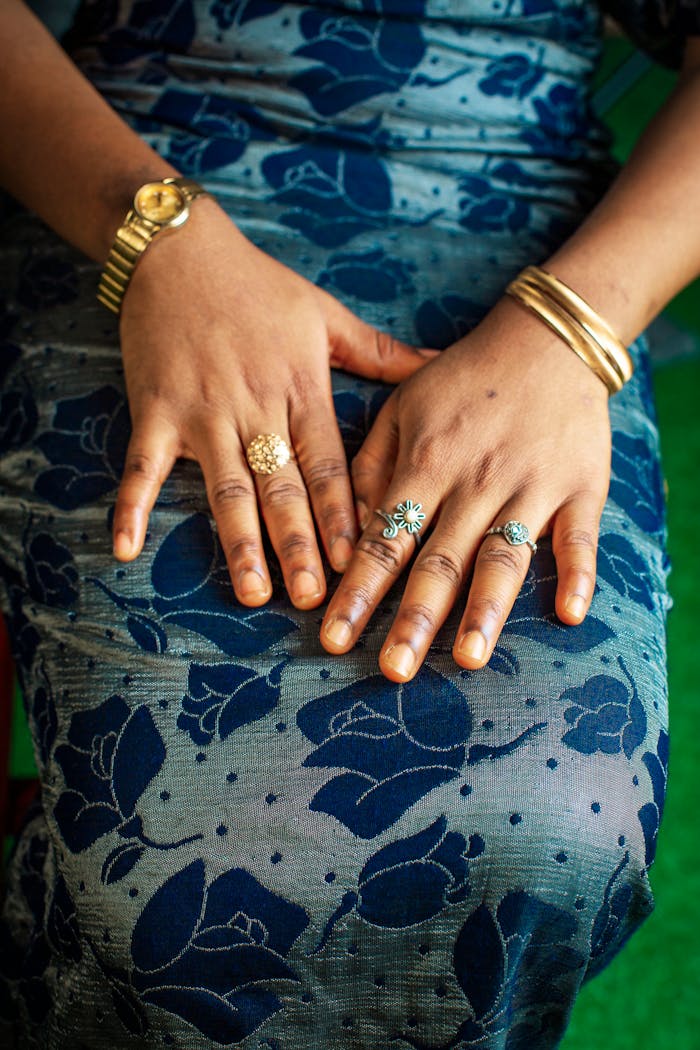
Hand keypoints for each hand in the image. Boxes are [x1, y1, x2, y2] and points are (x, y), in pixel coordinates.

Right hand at [111, 199, 434, 608]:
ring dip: (239, 542)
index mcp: (301, 389)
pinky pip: (142, 465)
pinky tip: (124, 549)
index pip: (328, 465)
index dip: (342, 515)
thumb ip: (381, 353)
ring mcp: (202, 412)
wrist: (179, 250)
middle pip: (282, 487)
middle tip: (312, 598)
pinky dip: (130, 505)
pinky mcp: (155, 410)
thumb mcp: (327, 314)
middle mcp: (256, 407)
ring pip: (225, 486)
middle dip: (299, 545)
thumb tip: (439, 364)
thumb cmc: (258, 285)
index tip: (357, 562)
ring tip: (252, 592)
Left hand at [320, 295, 611, 678]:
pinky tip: (569, 615)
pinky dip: (578, 574)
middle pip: (441, 559)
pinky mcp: (581, 489)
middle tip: (391, 671)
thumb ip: (370, 466)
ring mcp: (532, 487)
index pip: (386, 539)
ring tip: (466, 659)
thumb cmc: (463, 381)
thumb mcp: (400, 407)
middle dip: (413, 618)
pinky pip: (581, 537)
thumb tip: (348, 533)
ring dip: (485, 610)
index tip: (333, 638)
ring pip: (504, 556)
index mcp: (427, 463)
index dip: (358, 590)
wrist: (546, 341)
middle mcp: (476, 481)